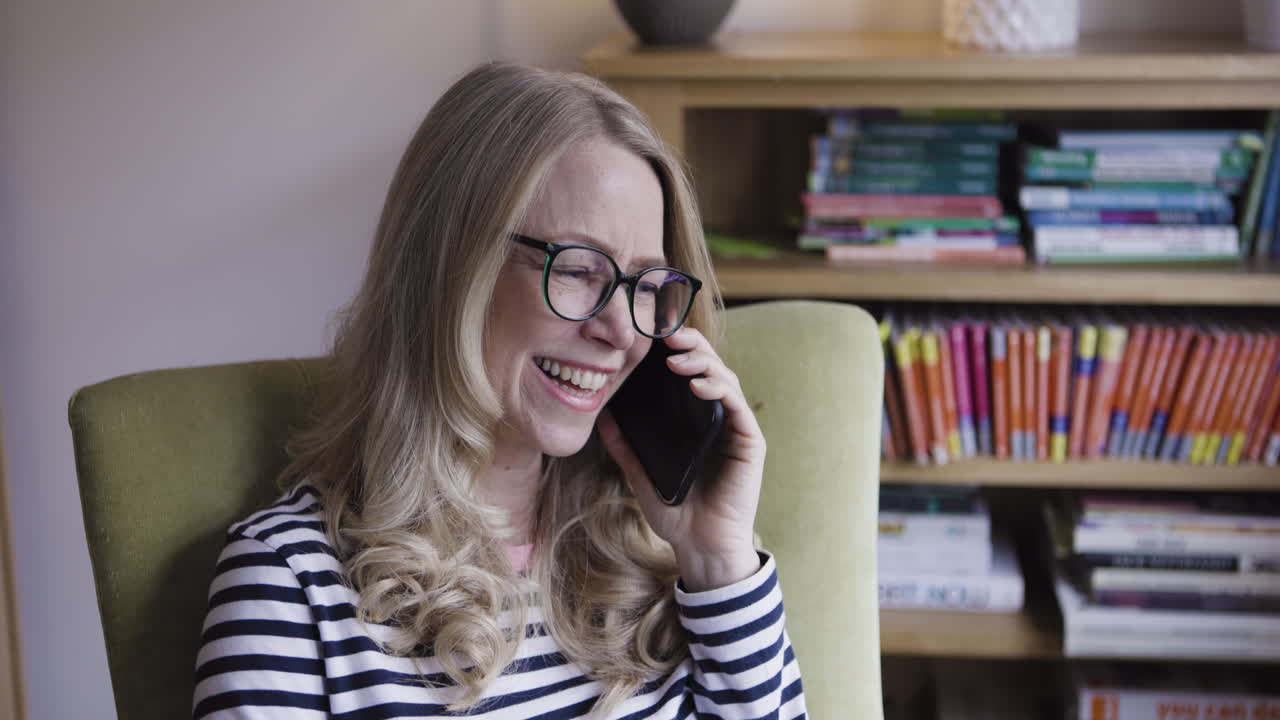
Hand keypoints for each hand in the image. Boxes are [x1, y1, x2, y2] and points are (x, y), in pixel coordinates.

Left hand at [597, 327, 764, 590]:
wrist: (700, 547)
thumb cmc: (676, 512)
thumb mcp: (640, 474)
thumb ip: (624, 446)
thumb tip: (601, 416)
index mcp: (696, 422)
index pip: (691, 374)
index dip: (677, 350)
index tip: (653, 335)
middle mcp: (719, 419)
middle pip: (711, 367)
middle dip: (691, 346)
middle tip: (665, 335)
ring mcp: (737, 429)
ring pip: (726, 380)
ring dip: (703, 362)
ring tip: (676, 359)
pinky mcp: (750, 443)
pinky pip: (737, 407)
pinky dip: (719, 389)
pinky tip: (697, 385)